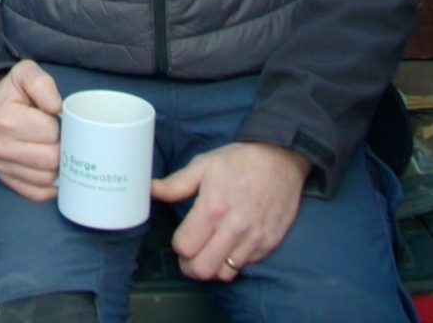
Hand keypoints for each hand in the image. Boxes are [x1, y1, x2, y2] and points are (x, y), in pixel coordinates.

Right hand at [0, 60, 62, 200]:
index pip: (50, 133)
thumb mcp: (26, 73)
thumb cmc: (13, 90)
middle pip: (50, 160)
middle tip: (62, 138)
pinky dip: (49, 187)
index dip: (61, 127)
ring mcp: (1, 165)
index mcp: (5, 120)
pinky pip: (35, 193)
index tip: (59, 121)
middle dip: (62, 148)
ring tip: (57, 151)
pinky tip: (55, 173)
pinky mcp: (5, 179)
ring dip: (58, 167)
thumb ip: (43, 84)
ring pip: (45, 179)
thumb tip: (57, 108)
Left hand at [150, 142, 310, 279]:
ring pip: (224, 273)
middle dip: (190, 265)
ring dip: (213, 266)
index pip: (185, 246)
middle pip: (202, 269)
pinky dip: (234, 261)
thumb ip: (176, 184)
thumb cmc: (240, 161)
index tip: (182, 238)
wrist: (282, 159)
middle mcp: (234, 227)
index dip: (178, 245)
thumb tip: (150, 189)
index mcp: (213, 207)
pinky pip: (246, 266)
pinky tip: (231, 245)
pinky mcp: (269, 244)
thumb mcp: (204, 165)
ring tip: (211, 251)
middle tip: (191, 254)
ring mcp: (254, 238)